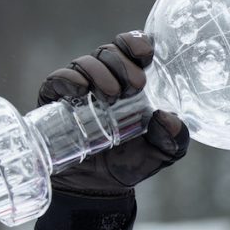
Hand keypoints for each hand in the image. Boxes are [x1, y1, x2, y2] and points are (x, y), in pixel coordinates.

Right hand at [38, 31, 188, 194]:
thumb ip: (174, 138)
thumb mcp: (163, 152)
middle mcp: (106, 78)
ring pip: (86, 61)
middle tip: (135, 86)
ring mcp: (80, 87)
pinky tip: (81, 90)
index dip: (137, 43)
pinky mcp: (55, 99)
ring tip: (110, 96)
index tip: (146, 55)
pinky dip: (69, 79)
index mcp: (133, 81)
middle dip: (123, 63)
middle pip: (110, 51)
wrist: (97, 186)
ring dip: (100, 73)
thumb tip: (166, 117)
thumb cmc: (132, 161)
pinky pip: (58, 78)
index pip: (132, 48)